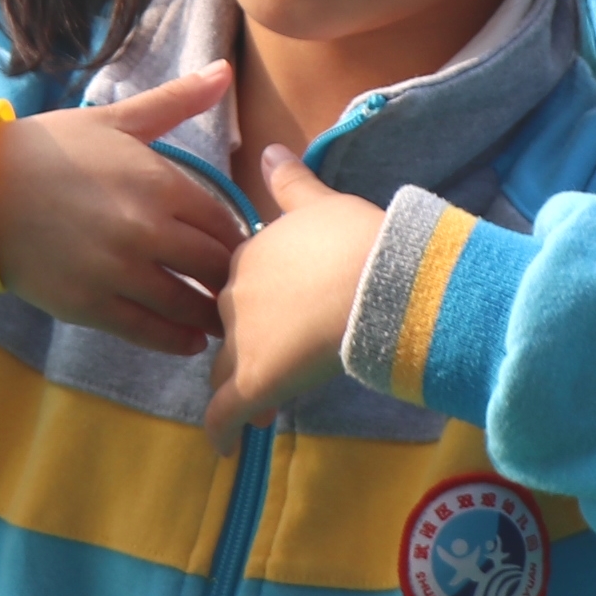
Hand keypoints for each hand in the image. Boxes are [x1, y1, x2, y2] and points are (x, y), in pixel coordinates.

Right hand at [0, 62, 247, 357]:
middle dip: (230, 279)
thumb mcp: (116, 120)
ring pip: (187, 305)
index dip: (238, 240)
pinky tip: (190, 341)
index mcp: (160, 183)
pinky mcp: (89, 306)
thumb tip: (225, 70)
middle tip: (239, 289)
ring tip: (221, 320)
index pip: (226, 223)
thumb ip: (177, 100)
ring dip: (210, 316)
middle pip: (215, 268)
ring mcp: (118, 272)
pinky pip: (149, 332)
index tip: (241, 249)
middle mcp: (146, 231)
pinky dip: (177, 341)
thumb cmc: (51, 148)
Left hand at [202, 145, 384, 450]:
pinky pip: (224, 414)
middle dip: (248, 348)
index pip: (241, 287)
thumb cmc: (357, 240)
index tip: (280, 322)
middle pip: (229, 329)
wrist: (373, 280)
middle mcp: (233, 296)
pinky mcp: (252, 383)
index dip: (260, 307)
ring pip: (225, 370)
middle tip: (277, 365)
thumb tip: (269, 149)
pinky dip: (221, 431)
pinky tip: (225, 447)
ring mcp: (240, 341)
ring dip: (237, 388)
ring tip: (258, 409)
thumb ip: (291, 182)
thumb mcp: (322, 203)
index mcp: (249, 255)